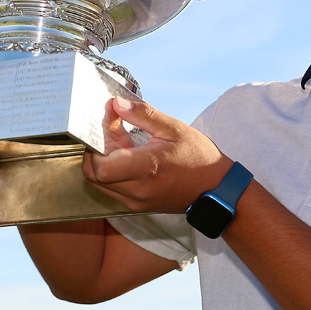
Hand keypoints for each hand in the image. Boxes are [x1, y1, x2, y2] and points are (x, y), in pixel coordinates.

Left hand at [82, 97, 232, 213]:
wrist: (216, 189)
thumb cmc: (198, 157)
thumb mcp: (174, 128)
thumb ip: (143, 115)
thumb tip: (116, 103)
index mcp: (147, 168)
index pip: (100, 166)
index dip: (95, 145)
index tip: (108, 124)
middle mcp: (138, 189)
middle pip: (95, 175)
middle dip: (96, 151)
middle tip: (112, 133)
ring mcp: (137, 201)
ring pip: (101, 184)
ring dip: (103, 163)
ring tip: (123, 145)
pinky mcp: (138, 206)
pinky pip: (113, 190)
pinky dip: (113, 174)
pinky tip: (129, 159)